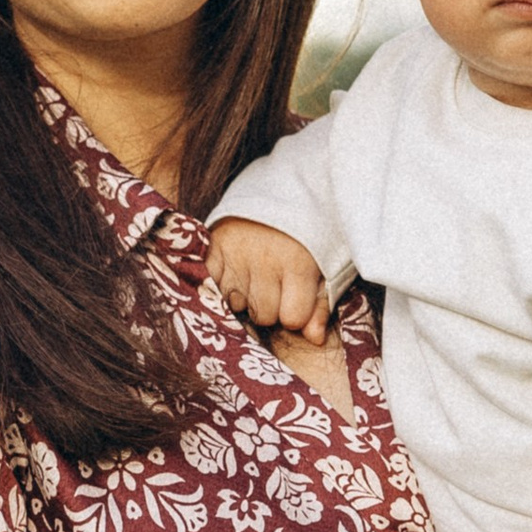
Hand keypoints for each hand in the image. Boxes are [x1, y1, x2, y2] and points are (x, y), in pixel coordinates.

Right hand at [206, 215, 331, 337]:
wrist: (280, 191)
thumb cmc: (306, 236)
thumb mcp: (324, 267)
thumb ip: (321, 306)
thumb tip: (315, 340)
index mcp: (298, 263)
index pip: (293, 318)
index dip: (294, 313)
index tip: (294, 296)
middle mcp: (266, 260)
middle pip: (264, 315)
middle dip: (268, 305)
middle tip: (271, 282)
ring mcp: (236, 255)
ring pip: (235, 306)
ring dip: (241, 297)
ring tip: (249, 276)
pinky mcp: (212, 248)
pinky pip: (207, 285)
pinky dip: (215, 287)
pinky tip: (226, 278)